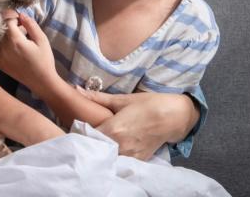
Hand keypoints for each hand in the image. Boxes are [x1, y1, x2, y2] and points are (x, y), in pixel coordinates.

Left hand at [0, 11, 58, 95]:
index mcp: (15, 40)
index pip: (7, 20)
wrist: (41, 81)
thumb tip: (21, 15)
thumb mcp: (42, 40)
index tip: (19, 18)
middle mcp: (4, 47)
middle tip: (15, 24)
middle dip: (6, 22)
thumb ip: (31, 25)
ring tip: (8, 32)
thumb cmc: (44, 60)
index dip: (12, 15)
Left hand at [77, 88, 198, 159]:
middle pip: (96, 148)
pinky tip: (115, 146)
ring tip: (101, 140)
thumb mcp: (122, 99)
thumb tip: (76, 88)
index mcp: (113, 130)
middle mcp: (120, 146)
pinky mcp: (138, 160)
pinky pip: (120, 161)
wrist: (173, 117)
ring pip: (108, 156)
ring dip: (103, 150)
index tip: (79, 127)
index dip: (81, 133)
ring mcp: (130, 155)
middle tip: (89, 133)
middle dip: (90, 142)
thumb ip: (97, 98)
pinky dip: (115, 155)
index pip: (87, 137)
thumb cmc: (148, 104)